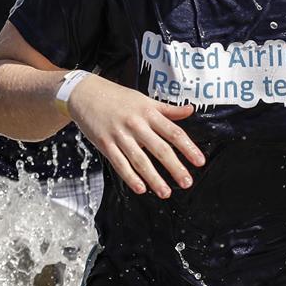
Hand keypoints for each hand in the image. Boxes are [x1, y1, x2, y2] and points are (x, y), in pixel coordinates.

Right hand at [68, 76, 204, 197]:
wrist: (86, 93)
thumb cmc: (118, 97)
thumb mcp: (145, 99)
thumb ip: (167, 109)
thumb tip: (190, 110)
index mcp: (149, 112)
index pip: (173, 132)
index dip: (188, 148)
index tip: (199, 161)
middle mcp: (136, 124)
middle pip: (160, 148)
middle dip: (175, 167)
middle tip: (187, 182)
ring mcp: (120, 135)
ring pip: (140, 160)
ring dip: (154, 178)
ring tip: (165, 192)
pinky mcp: (105, 144)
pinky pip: (119, 163)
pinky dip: (130, 177)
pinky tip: (140, 188)